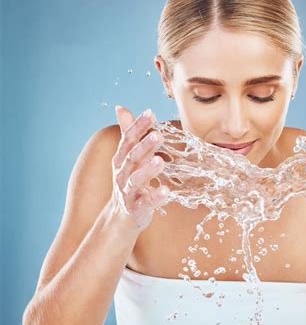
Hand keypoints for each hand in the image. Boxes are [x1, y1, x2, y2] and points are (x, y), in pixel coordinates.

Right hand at [111, 105, 169, 232]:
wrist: (121, 216)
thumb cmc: (128, 181)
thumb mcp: (127, 157)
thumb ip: (127, 133)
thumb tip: (120, 107)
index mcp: (121, 159)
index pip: (128, 139)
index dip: (138, 126)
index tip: (151, 113)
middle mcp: (122, 174)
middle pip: (132, 158)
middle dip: (144, 146)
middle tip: (158, 135)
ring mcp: (127, 192)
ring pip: (136, 180)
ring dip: (148, 170)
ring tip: (161, 161)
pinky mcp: (136, 208)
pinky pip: (146, 202)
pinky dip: (155, 197)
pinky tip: (166, 191)